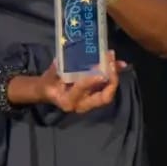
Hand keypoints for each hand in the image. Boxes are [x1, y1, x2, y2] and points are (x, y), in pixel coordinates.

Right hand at [10, 54, 125, 113]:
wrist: (49, 92)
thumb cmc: (48, 84)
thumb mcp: (49, 76)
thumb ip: (56, 69)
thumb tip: (60, 60)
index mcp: (68, 101)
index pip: (81, 92)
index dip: (90, 82)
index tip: (99, 72)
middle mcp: (82, 105)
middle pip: (103, 98)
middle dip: (111, 80)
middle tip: (111, 62)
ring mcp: (90, 102)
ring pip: (108, 92)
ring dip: (114, 76)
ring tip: (115, 60)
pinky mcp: (95, 95)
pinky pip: (107, 87)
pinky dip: (113, 75)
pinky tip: (118, 63)